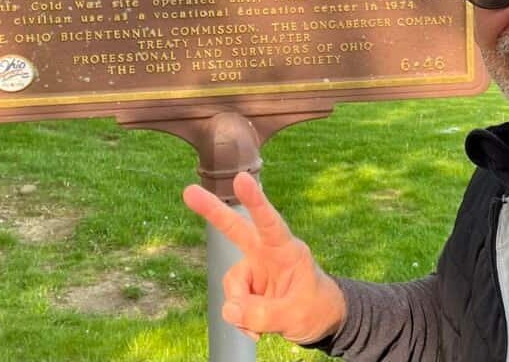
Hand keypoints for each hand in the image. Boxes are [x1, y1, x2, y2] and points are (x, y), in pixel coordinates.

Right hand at [183, 172, 346, 343]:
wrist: (319, 320)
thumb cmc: (315, 308)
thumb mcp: (296, 316)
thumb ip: (263, 313)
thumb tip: (229, 309)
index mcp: (286, 250)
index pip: (270, 223)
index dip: (255, 201)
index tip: (241, 178)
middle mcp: (266, 253)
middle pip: (236, 229)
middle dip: (213, 211)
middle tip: (189, 192)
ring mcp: (253, 268)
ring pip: (232, 286)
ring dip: (242, 309)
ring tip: (263, 327)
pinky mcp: (245, 286)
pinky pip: (232, 304)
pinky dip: (240, 319)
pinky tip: (256, 329)